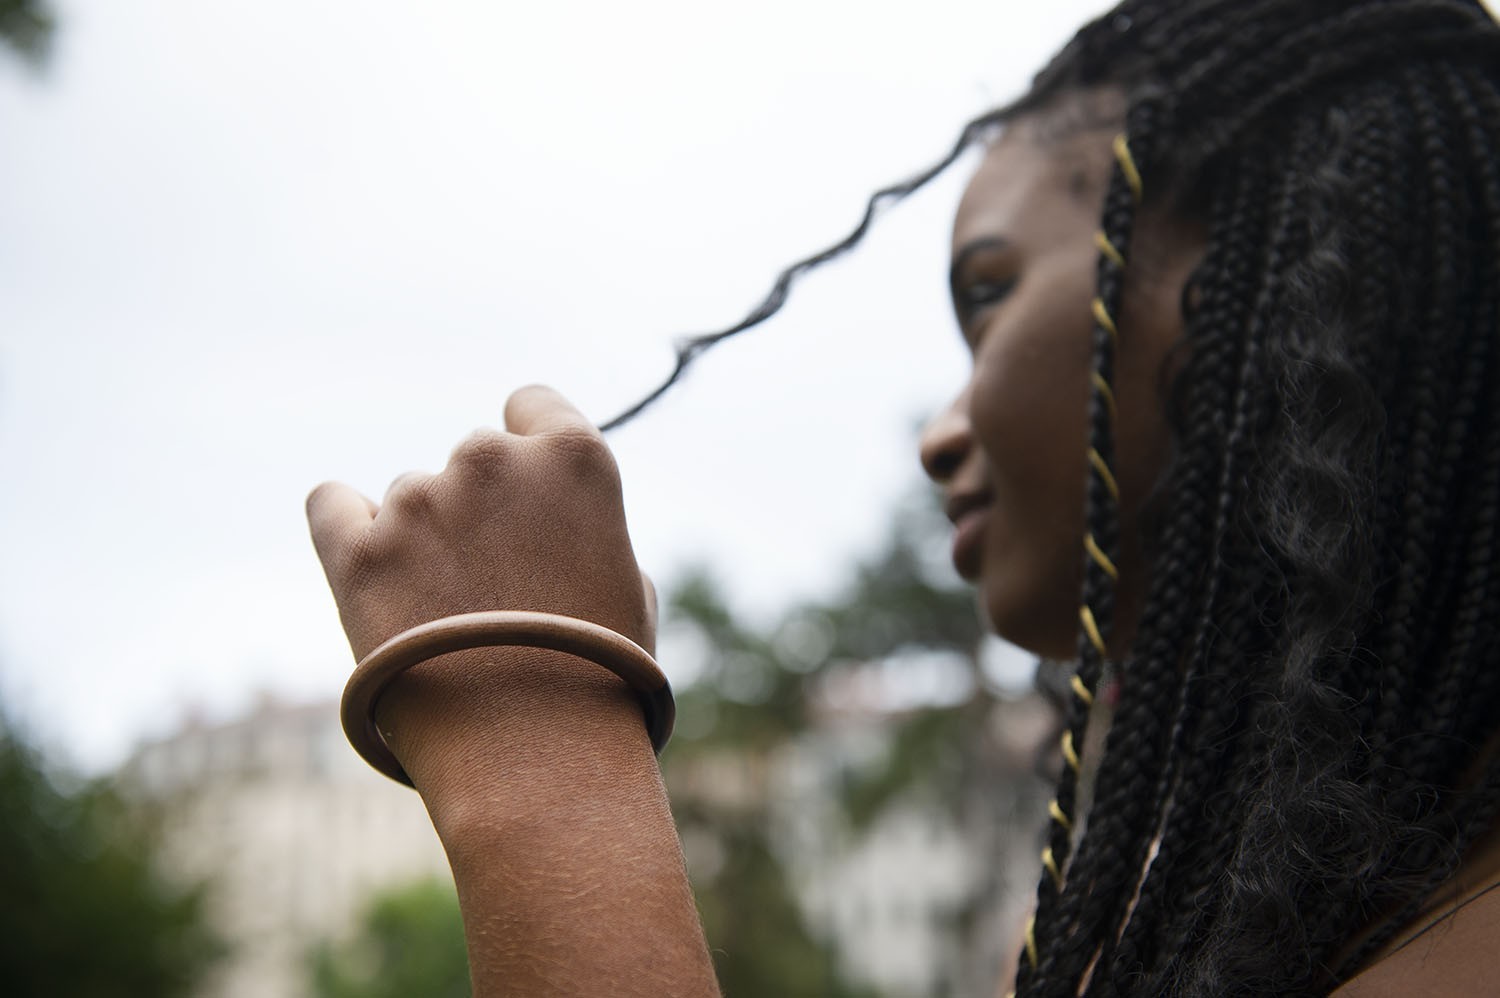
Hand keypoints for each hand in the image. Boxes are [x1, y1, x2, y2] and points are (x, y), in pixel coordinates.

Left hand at [306, 384, 656, 667]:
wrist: (534, 760)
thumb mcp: (629, 584)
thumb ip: (582, 525)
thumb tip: (545, 523)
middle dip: (483, 505)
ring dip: (426, 536)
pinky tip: (367, 563)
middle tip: (496, 579)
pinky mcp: (356, 551)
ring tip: (449, 618)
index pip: (533, 405)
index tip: (530, 496)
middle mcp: (492, 461)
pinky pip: (331, 505)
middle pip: (476, 457)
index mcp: (574, 457)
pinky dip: (348, 526)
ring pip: (411, 494)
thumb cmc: (599, 679)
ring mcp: (418, 500)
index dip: (533, 452)